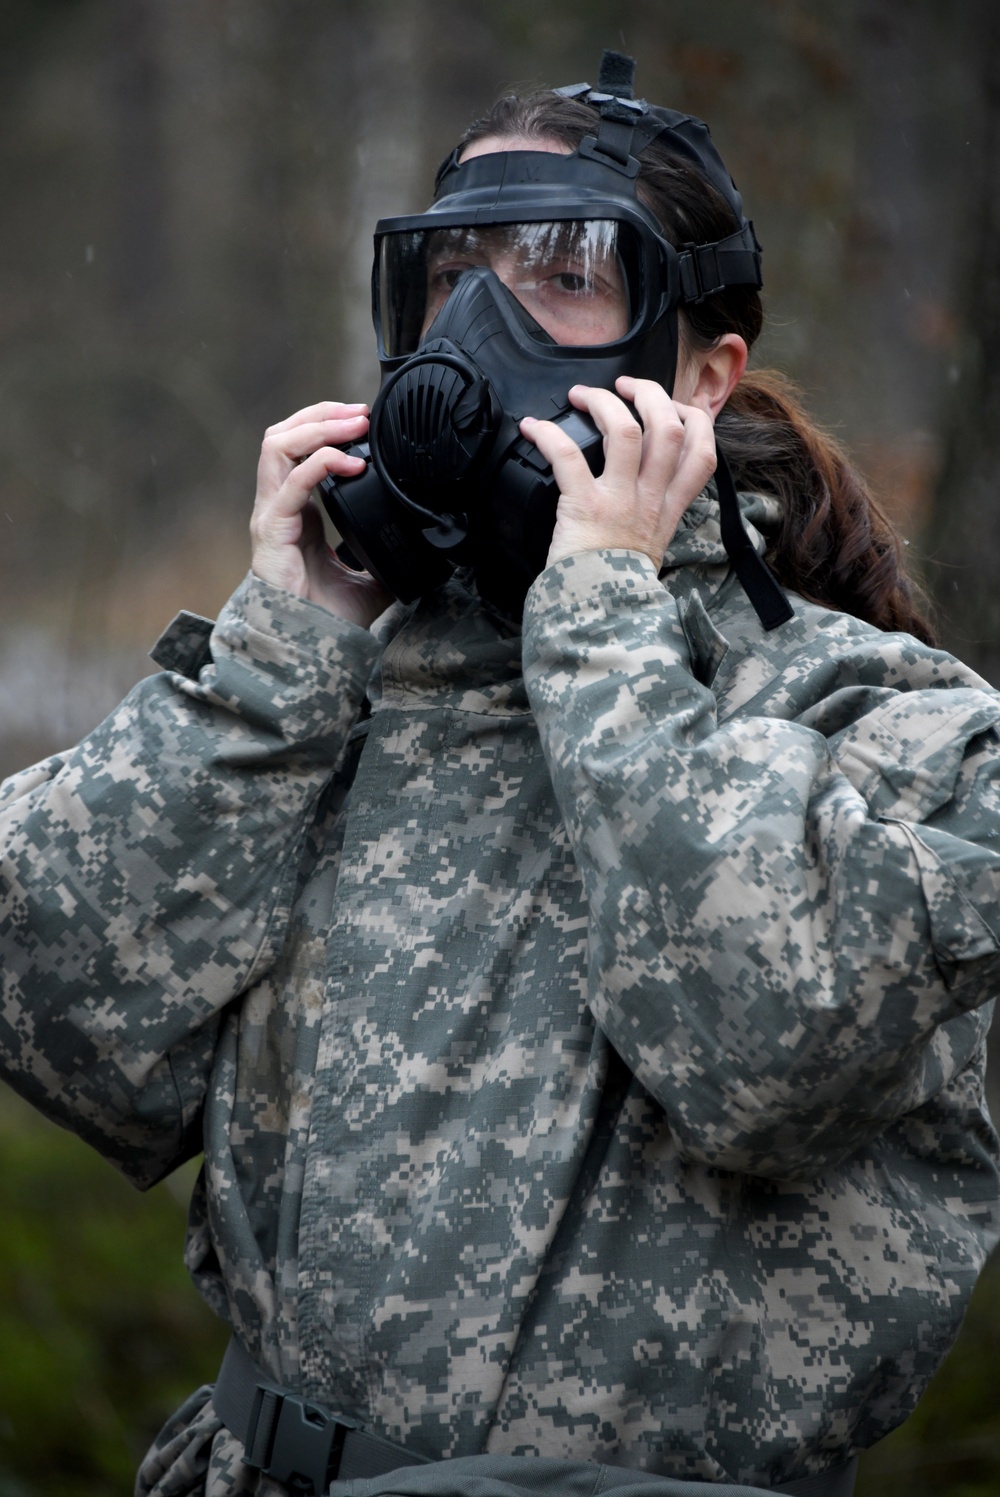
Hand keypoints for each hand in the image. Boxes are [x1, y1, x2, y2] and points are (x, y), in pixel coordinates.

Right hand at [250, 401, 393, 627]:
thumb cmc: (327, 615)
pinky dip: (322, 464)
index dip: (327, 427)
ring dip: (318, 427)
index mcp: (297, 510)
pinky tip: (352, 464)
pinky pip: (291, 482)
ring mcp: (271, 513)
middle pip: (284, 435)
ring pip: (279, 446)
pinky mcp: (272, 528)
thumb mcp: (369, 577)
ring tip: (353, 426)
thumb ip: (385, 555)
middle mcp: (279, 504)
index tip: (364, 422)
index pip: (299, 449)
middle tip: (359, 412)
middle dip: (321, 414)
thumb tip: (422, 548)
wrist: (307, 645)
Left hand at [520, 376, 716, 570]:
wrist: (599, 613)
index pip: (703, 453)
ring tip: (582, 395)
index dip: (695, 420)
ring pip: (626, 430)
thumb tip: (643, 484)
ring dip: (603, 403)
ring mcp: (619, 500)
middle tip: (626, 386)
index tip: (675, 407)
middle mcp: (650, 499)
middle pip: (669, 428)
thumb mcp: (652, 545)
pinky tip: (533, 428)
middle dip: (649, 395)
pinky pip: (568, 456)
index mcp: (669, 508)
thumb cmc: (617, 581)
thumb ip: (653, 511)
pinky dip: (547, 435)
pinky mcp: (585, 505)